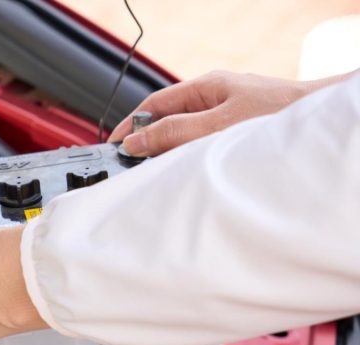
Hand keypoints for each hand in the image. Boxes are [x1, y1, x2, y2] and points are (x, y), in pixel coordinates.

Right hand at [109, 70, 347, 156]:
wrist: (319, 118)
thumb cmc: (279, 116)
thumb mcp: (217, 127)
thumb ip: (175, 134)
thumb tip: (136, 141)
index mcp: (205, 86)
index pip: (154, 105)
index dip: (130, 126)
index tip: (113, 147)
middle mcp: (214, 95)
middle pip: (167, 117)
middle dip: (146, 139)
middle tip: (129, 164)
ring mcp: (227, 109)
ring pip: (184, 129)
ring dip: (168, 148)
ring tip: (154, 170)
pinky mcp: (238, 126)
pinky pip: (201, 138)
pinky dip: (187, 153)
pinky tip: (186, 168)